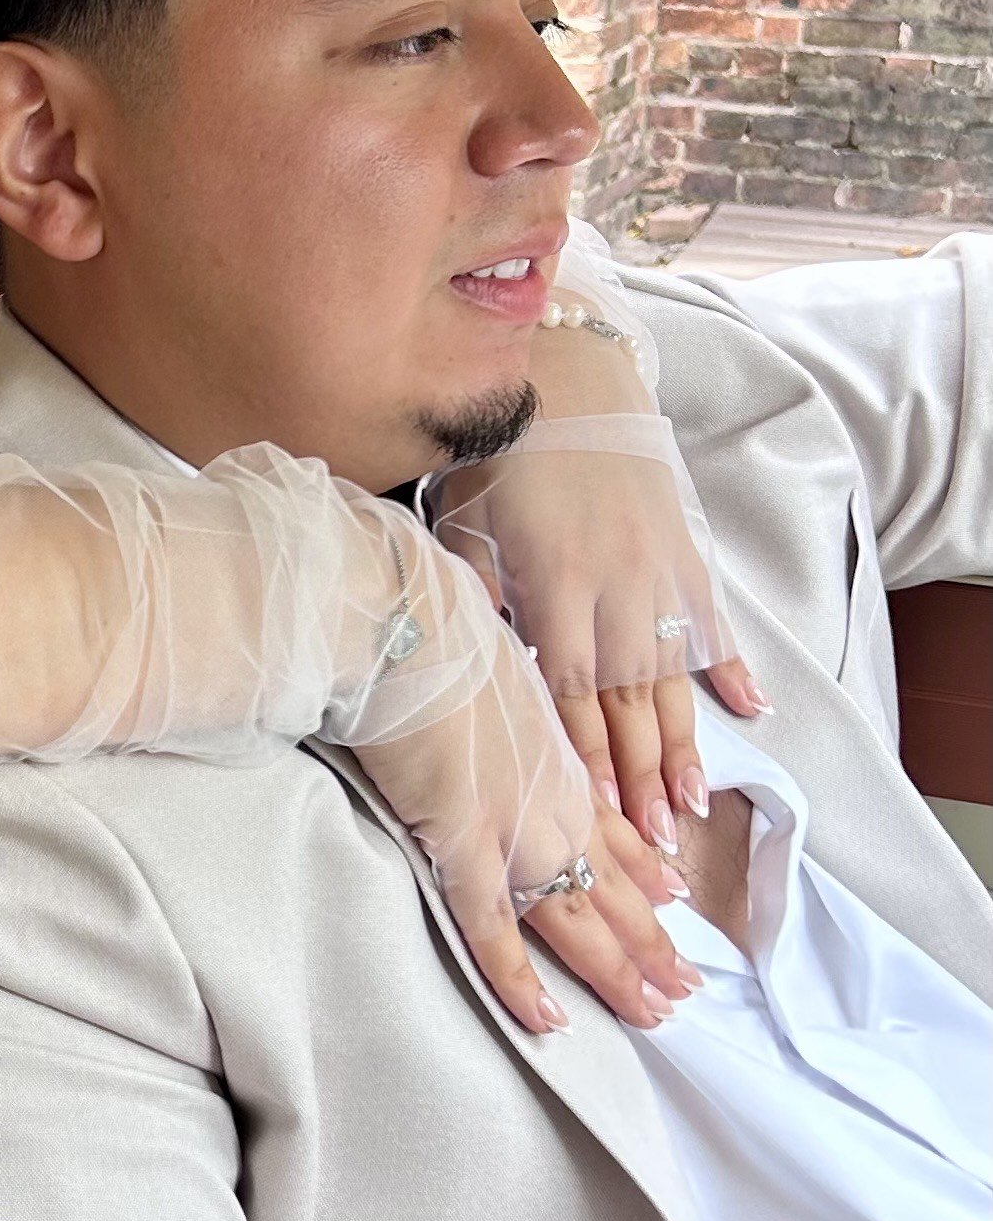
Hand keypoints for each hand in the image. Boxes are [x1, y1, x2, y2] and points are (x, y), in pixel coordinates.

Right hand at [345, 541, 696, 1037]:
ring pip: (579, 918)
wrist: (403, 626)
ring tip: (652, 1013)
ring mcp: (516, 826)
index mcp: (559, 752)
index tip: (674, 900)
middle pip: (614, 883)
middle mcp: (553, 796)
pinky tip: (549, 1020)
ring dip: (617, 971)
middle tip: (682, 988)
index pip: (614, 826)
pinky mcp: (466, 846)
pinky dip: (522, 981)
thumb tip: (494, 675)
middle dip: (651, 941)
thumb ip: (505, 687)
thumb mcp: (493, 652)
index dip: (645, 869)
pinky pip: (497, 932)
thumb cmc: (436, 626)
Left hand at [432, 430, 766, 855]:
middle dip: (639, 777)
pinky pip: (711, 619)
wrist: (566, 376)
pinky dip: (733, 664)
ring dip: (682, 744)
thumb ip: (479, 600)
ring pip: (673, 674)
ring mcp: (657, 571)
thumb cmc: (500, 456)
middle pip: (629, 701)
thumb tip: (485, 665)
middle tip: (655, 844)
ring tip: (693, 806)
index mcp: (554, 587)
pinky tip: (753, 708)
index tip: (596, 818)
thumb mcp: (466, 526)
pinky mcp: (684, 549)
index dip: (587, 759)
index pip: (573, 694)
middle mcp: (615, 588)